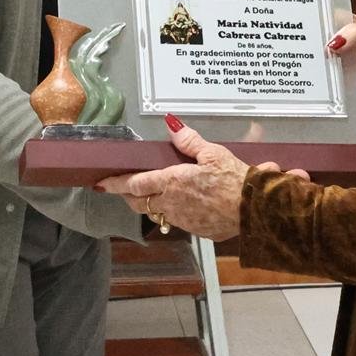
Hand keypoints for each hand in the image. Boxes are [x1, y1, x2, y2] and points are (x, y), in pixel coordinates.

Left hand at [95, 118, 249, 241]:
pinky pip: (176, 222)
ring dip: (149, 205)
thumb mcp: (213, 153)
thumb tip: (171, 125)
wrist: (256, 211)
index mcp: (172, 182)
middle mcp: (171, 204)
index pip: (134, 184)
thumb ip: (189, 141)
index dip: (114, 184)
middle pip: (139, 202)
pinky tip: (181, 205)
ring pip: (156, 214)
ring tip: (148, 195)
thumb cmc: (235, 179)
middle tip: (121, 188)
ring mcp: (183, 220)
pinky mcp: (196, 230)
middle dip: (127, 196)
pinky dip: (172, 213)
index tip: (99, 184)